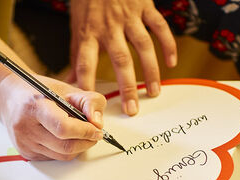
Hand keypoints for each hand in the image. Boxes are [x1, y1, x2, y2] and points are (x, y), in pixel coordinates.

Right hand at [0, 74, 105, 160]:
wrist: (10, 97)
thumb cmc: (39, 92)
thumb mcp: (66, 89)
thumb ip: (89, 101)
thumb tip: (98, 124)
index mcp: (34, 107)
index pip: (63, 128)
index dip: (84, 131)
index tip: (97, 129)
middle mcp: (26, 128)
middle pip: (65, 146)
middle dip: (86, 142)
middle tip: (94, 134)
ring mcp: (24, 143)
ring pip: (62, 156)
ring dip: (78, 148)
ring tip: (81, 134)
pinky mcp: (26, 154)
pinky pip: (54, 158)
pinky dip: (65, 150)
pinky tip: (64, 138)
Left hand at [68, 0, 176, 115]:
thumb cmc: (88, 2)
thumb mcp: (77, 27)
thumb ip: (77, 54)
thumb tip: (69, 80)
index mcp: (89, 33)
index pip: (85, 64)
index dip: (87, 85)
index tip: (90, 106)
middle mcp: (109, 27)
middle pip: (120, 61)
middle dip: (126, 88)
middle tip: (131, 109)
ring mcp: (129, 17)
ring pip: (143, 47)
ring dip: (150, 72)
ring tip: (153, 92)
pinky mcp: (145, 7)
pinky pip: (160, 27)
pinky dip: (168, 46)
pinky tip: (171, 63)